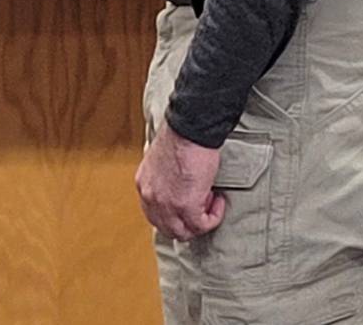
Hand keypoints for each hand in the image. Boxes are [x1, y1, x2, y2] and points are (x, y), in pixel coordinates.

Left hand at [136, 119, 225, 241]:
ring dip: (200, 222)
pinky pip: (202, 225)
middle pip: (167, 228)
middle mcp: (150, 197)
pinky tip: (218, 201)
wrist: (189, 130)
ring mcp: (166, 204)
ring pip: (183, 232)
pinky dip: (213, 217)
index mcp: (143, 184)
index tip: (189, 204)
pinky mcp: (186, 206)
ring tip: (210, 203)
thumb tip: (175, 185)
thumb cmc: (180, 137)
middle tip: (202, 207)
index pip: (154, 214)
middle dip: (187, 223)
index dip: (174, 214)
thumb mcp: (160, 160)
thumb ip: (163, 177)